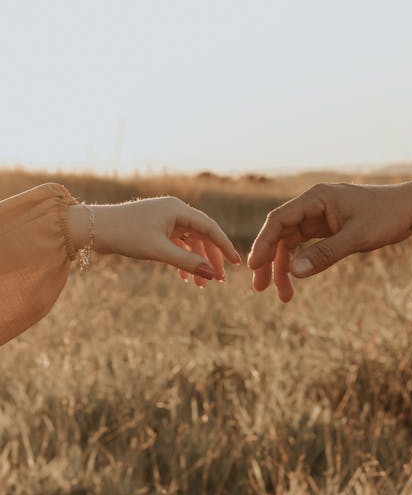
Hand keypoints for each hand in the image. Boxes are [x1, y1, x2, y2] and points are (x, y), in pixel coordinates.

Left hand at [68, 196, 240, 286]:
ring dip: (196, 262)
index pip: (210, 228)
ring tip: (201, 285)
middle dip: (211, 259)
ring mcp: (165, 220)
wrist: (93, 229)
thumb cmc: (126, 234)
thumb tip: (212, 274)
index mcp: (178, 209)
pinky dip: (183, 259)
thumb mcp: (158, 250)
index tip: (236, 264)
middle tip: (220, 280)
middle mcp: (175, 211)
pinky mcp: (156, 228)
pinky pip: (177, 244)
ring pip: (190, 242)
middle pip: (202, 236)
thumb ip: (187, 262)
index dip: (224, 246)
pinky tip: (184, 277)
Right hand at [247, 182, 411, 301]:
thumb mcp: (356, 238)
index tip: (254, 266)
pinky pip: (305, 245)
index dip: (263, 243)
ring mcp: (319, 216)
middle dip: (269, 260)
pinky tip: (296, 280)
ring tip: (283, 295)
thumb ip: (325, 254)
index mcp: (316, 198)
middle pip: (280, 232)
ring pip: (291, 242)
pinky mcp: (328, 227)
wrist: (410, 209)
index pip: (279, 220)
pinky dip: (300, 263)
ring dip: (283, 266)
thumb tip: (294, 272)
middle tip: (260, 287)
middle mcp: (313, 204)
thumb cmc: (386, 217)